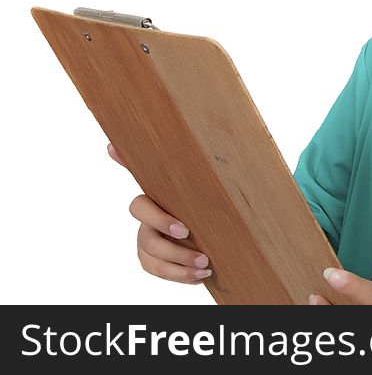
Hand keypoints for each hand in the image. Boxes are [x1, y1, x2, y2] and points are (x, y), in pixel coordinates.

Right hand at [108, 142, 212, 284]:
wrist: (201, 219)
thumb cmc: (189, 194)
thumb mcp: (184, 178)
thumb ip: (159, 161)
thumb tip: (116, 142)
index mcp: (151, 201)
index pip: (140, 208)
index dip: (159, 219)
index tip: (184, 229)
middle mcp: (144, 224)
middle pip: (148, 241)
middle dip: (175, 251)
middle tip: (204, 256)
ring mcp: (146, 245)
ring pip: (153, 261)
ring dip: (180, 267)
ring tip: (205, 267)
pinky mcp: (153, 262)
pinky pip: (160, 273)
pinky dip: (181, 277)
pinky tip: (200, 276)